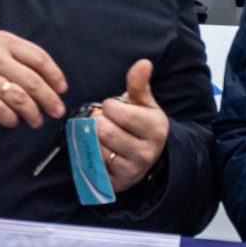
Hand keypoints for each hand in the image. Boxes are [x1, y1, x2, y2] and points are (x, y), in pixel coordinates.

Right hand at [0, 30, 66, 127]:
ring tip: (36, 120)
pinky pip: (1, 112)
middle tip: (57, 111)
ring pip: (21, 99)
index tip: (62, 88)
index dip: (55, 75)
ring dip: (33, 113)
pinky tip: (13, 121)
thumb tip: (41, 75)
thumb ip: (12, 52)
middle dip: (50, 99)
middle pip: (34, 82)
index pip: (39, 58)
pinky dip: (11, 119)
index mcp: (3, 41)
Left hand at [90, 60, 170, 191]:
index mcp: (155, 128)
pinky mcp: (117, 183)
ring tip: (101, 135)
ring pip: (96, 148)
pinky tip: (99, 149)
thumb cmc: (143, 123)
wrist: (150, 155)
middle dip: (99, 122)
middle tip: (104, 121)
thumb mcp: (144, 103)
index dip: (110, 106)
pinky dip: (90, 154)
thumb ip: (139, 84)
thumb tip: (143, 63)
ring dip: (92, 138)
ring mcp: (132, 170)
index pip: (118, 112)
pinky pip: (92, 165)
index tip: (113, 108)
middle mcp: (146, 152)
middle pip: (104, 131)